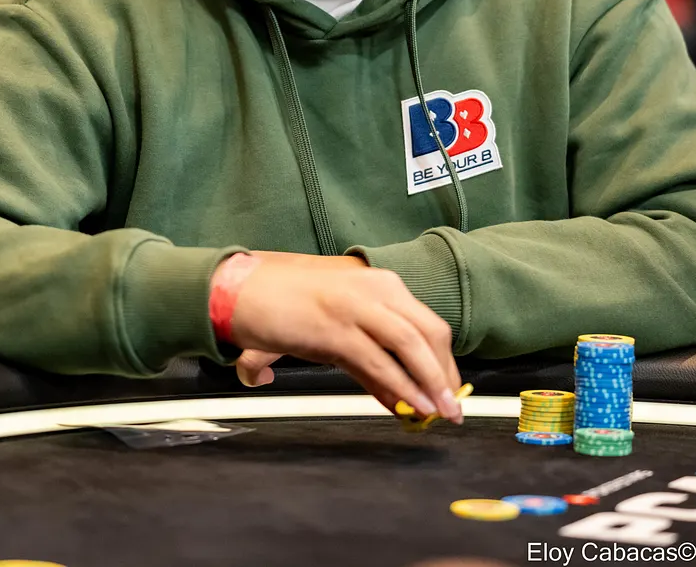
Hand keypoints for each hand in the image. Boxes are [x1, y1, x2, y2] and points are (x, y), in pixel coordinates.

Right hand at [225, 253, 461, 420]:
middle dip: (445, 374)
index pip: (428, 323)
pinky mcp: (336, 329)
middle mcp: (375, 289)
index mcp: (380, 283)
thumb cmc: (288, 306)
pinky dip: (401, 388)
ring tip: (441, 412)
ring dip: (432, 383)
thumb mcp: (339, 330)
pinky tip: (410, 407)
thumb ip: (370, 361)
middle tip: (452, 406)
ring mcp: (356, 307)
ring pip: (411, 345)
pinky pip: (379, 363)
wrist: (243, 290)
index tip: (451, 389)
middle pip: (430, 332)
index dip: (444, 361)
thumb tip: (398, 396)